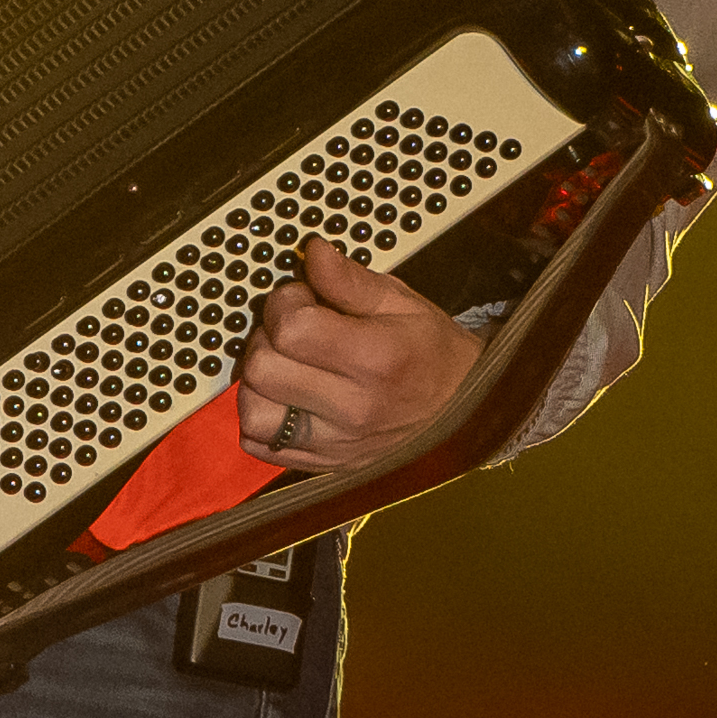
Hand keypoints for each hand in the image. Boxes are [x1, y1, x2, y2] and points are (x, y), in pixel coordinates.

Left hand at [236, 238, 482, 473]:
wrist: (463, 410)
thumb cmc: (431, 351)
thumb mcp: (402, 302)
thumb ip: (350, 280)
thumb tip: (311, 254)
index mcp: (374, 358)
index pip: (291, 329)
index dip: (285, 303)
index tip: (301, 298)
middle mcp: (353, 407)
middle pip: (263, 370)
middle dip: (266, 339)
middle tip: (290, 330)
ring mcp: (337, 443)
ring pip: (253, 413)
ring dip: (257, 384)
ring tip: (283, 366)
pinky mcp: (326, 464)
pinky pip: (261, 446)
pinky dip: (259, 420)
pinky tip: (282, 398)